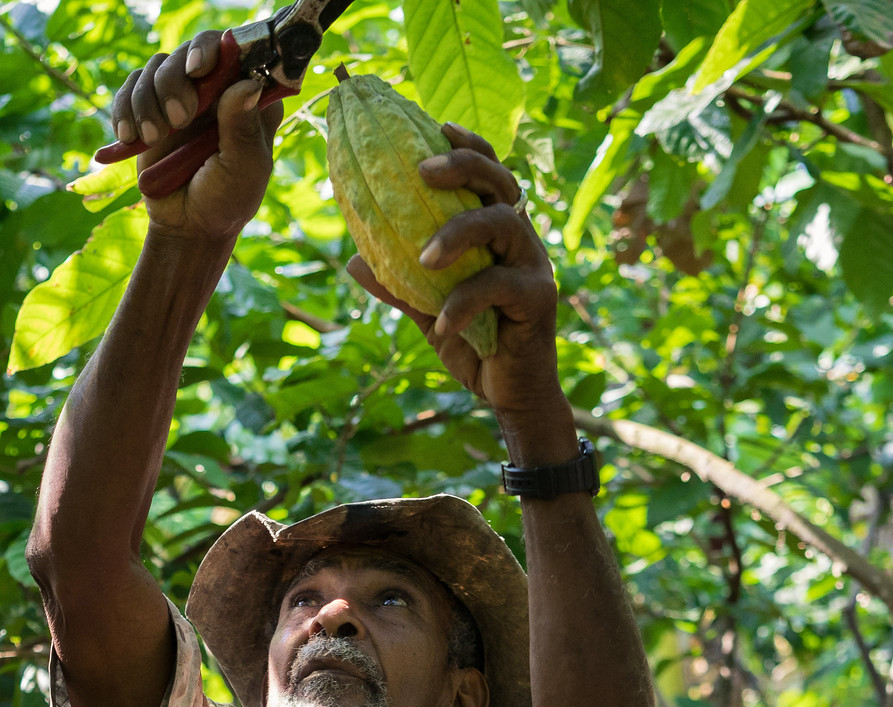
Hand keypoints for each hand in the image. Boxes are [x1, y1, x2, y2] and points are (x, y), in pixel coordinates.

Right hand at [111, 31, 282, 244]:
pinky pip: (131, 88)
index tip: (198, 69)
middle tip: (179, 120)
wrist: (188, 225)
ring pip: (156, 67)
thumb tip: (248, 85)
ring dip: (148, 101)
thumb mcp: (243, 168)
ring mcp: (182, 95)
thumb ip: (242, 127)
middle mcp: (216, 88)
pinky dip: (125, 108)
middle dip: (175, 81)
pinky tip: (128, 137)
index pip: (235, 50)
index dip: (214, 49)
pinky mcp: (151, 108)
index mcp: (249, 97)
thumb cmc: (226, 199)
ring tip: (154, 139)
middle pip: (189, 52)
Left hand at [345, 125, 569, 435]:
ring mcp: (532, 265)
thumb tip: (354, 259)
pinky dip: (464, 302)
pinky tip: (442, 323)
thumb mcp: (427, 310)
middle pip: (499, 182)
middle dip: (463, 165)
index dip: (468, 145)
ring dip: (459, 232)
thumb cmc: (474, 343)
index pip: (488, 173)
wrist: (509, 394)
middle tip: (422, 172)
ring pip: (502, 223)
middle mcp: (519, 239)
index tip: (436, 127)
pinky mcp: (538, 298)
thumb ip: (399, 283)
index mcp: (496, 231)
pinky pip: (499, 286)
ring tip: (423, 258)